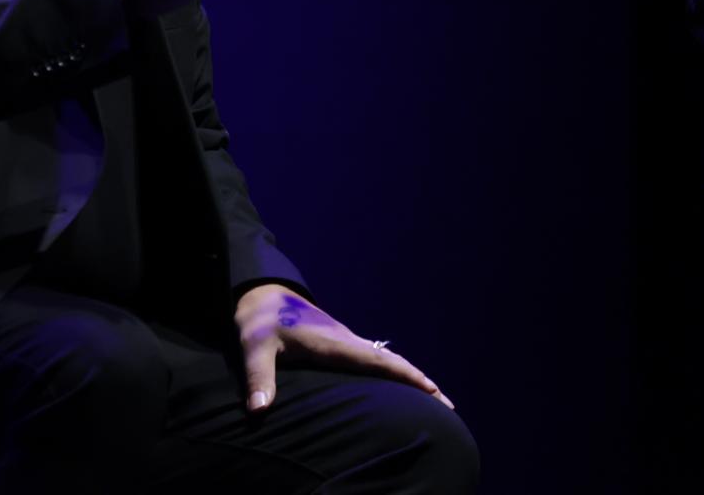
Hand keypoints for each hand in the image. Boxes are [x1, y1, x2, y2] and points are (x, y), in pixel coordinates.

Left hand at [234, 284, 455, 413]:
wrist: (262, 292)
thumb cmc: (258, 321)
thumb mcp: (254, 348)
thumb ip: (258, 378)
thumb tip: (258, 410)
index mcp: (333, 343)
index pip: (376, 361)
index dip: (404, 376)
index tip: (432, 390)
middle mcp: (347, 340)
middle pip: (392, 362)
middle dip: (421, 382)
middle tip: (449, 405)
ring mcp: (347, 341)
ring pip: (387, 360)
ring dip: (413, 378)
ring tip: (438, 400)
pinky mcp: (342, 344)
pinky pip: (377, 360)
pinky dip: (397, 372)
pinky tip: (404, 385)